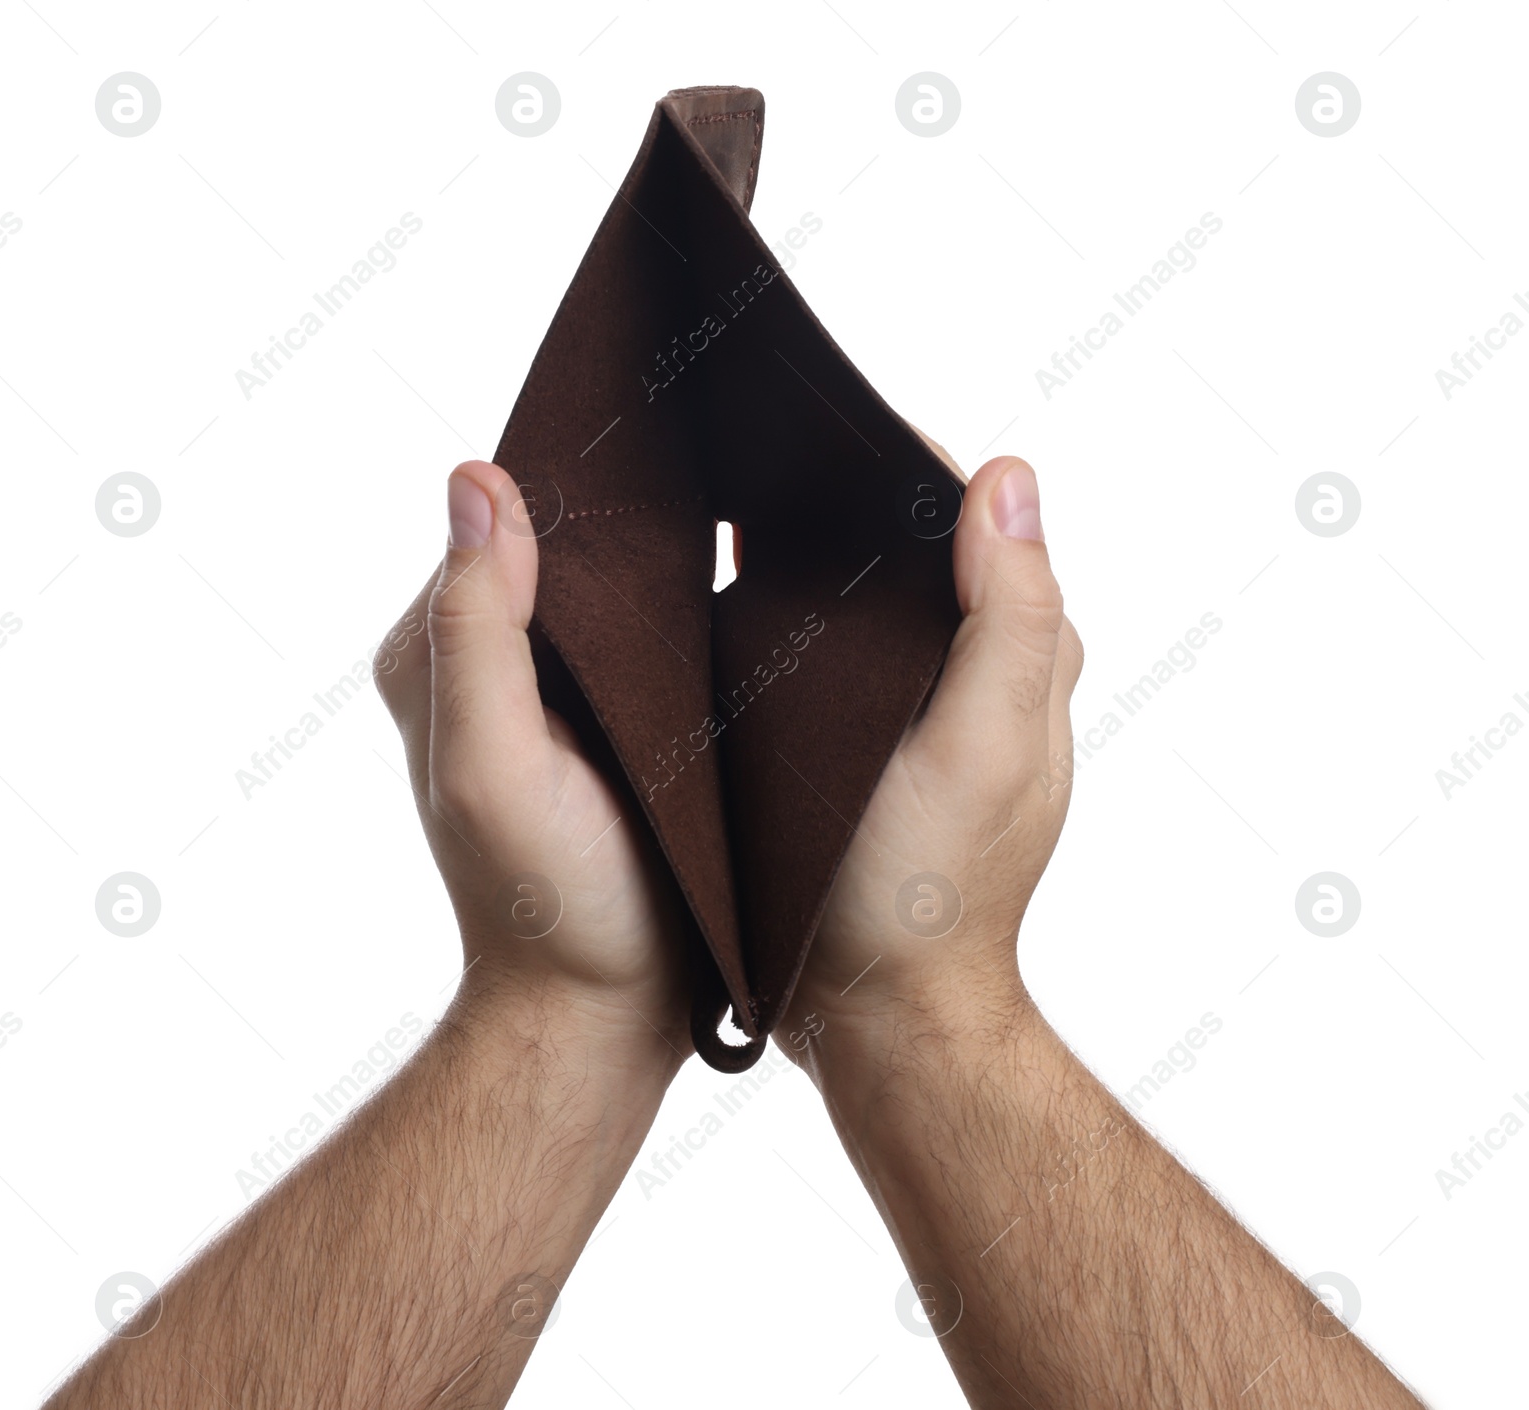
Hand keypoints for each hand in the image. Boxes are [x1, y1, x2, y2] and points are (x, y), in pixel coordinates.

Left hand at [377, 460, 690, 1065]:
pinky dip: (681, 603)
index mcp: (439, 654)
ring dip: (662, 548)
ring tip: (744, 497)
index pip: (494, 523)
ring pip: (604, 585)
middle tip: (720, 450)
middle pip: (553, 545)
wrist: (605, 1010)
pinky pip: (639, 634)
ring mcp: (551, 692)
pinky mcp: (607, 721)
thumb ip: (475, 631)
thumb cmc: (548, 901)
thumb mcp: (494, 766)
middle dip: (622, 502)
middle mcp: (485, 661)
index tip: (652, 430)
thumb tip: (476, 479)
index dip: (564, 474)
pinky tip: (740, 581)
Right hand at [780, 456, 1082, 1059]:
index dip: (907, 460)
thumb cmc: (927, 891)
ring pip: (879, 598)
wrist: (877, 1012)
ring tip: (737, 507)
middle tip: (759, 455)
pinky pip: (841, 654)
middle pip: (926, 547)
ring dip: (822, 551)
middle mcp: (981, 674)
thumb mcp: (982, 746)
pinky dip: (801, 615)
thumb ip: (1011, 615)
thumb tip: (1010, 479)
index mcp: (1021, 657)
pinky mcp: (870, 748)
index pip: (977, 517)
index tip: (822, 422)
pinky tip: (736, 601)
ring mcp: (922, 712)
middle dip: (856, 494)